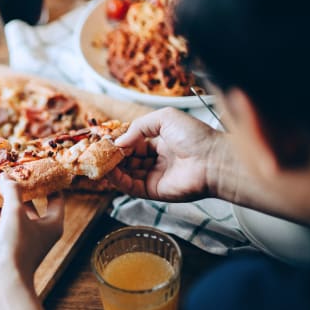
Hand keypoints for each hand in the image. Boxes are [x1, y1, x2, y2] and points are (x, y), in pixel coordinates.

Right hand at [0, 174, 64, 285]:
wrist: (4, 280)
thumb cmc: (17, 246)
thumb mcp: (16, 213)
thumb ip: (12, 191)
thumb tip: (6, 175)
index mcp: (52, 223)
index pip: (56, 197)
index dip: (49, 182)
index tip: (39, 168)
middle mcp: (40, 230)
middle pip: (33, 203)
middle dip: (22, 188)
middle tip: (12, 172)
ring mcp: (23, 238)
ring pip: (15, 213)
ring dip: (5, 199)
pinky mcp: (8, 244)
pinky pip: (2, 223)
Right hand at [107, 107, 224, 201]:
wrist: (213, 160)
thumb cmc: (196, 136)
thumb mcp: (165, 118)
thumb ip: (139, 126)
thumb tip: (119, 141)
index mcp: (162, 143)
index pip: (134, 144)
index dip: (120, 142)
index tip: (105, 140)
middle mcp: (157, 160)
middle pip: (128, 160)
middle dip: (112, 156)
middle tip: (96, 152)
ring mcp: (155, 176)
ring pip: (126, 174)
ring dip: (111, 168)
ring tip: (97, 161)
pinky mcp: (153, 191)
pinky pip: (130, 187)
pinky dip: (117, 181)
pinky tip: (108, 172)